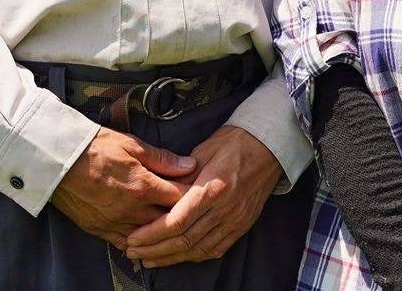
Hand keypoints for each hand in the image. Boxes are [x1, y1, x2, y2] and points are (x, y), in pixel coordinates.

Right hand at [51, 128, 195, 248]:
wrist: (58, 160)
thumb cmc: (95, 147)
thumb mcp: (132, 144)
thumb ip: (163, 159)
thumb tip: (190, 165)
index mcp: (143, 186)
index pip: (180, 198)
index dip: (194, 195)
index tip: (202, 191)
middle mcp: (132, 209)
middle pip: (168, 221)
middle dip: (181, 215)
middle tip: (191, 210)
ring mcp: (116, 223)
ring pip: (149, 236)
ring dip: (161, 231)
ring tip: (172, 226)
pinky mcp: (100, 230)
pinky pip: (126, 244)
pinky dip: (138, 242)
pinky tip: (146, 240)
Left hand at [124, 125, 281, 266]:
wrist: (269, 146)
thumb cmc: (233, 142)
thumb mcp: (202, 150)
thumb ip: (181, 175)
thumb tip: (159, 193)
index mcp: (212, 188)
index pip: (177, 221)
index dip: (152, 234)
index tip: (133, 238)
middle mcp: (224, 209)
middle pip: (184, 240)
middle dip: (155, 250)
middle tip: (133, 252)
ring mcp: (235, 220)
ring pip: (199, 249)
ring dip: (171, 257)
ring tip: (149, 259)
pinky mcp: (242, 225)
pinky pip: (216, 249)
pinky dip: (195, 256)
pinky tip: (178, 257)